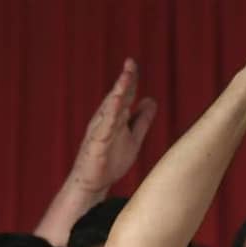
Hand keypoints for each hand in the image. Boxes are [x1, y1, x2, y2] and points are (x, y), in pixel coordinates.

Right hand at [66, 58, 156, 196]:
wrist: (94, 182)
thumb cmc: (111, 160)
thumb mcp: (134, 138)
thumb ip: (142, 120)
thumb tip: (151, 100)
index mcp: (116, 118)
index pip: (125, 96)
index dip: (130, 80)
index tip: (133, 63)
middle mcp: (106, 120)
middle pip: (116, 97)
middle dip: (124, 81)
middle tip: (130, 64)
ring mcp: (100, 131)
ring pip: (110, 109)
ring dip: (117, 93)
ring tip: (125, 79)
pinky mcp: (96, 144)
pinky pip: (103, 127)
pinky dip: (109, 115)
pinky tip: (115, 104)